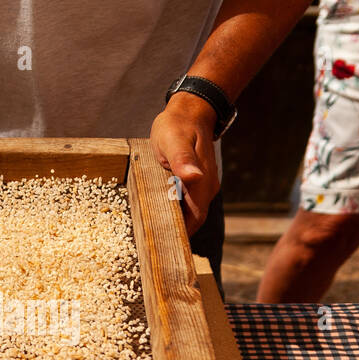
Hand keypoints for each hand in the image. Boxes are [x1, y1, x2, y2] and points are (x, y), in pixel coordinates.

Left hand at [150, 92, 218, 234]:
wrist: (191, 111)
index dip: (181, 236)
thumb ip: (182, 160)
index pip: (194, 220)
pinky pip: (187, 203)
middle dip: (175, 234)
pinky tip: (159, 214)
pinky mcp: (196, 182)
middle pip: (193, 221)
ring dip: (175, 224)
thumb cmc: (178, 125)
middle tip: (152, 247)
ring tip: (152, 235)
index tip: (163, 248)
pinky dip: (175, 212)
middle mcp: (206, 188)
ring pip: (190, 213)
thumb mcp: (174, 140)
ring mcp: (202, 185)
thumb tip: (193, 177)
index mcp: (202, 183)